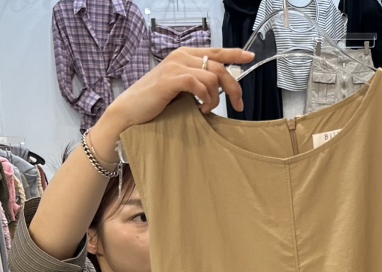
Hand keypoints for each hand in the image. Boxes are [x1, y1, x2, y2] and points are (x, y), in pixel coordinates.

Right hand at [93, 47, 254, 155]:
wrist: (130, 110)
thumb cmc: (155, 102)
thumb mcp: (180, 89)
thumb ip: (196, 82)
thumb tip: (218, 87)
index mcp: (184, 56)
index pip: (215, 51)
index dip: (234, 54)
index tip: (250, 57)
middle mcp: (181, 56)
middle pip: (220, 66)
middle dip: (234, 87)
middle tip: (239, 105)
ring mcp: (175, 66)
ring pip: (212, 76)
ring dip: (216, 98)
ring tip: (207, 109)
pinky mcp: (171, 79)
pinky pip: (199, 84)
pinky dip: (205, 98)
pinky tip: (201, 109)